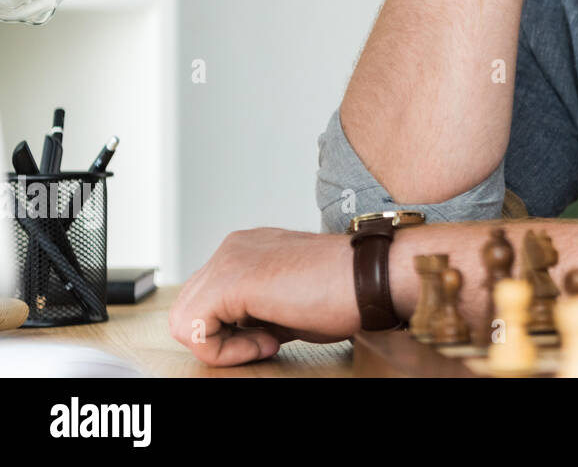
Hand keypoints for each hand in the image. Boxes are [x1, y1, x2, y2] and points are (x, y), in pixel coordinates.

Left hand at [169, 228, 358, 366]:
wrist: (372, 278)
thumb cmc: (345, 291)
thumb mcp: (287, 303)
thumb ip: (257, 311)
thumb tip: (240, 334)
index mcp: (246, 249)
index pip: (207, 300)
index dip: (231, 331)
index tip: (271, 336)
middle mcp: (233, 248)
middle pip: (188, 308)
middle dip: (221, 337)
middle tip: (266, 342)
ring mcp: (228, 259)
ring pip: (184, 319)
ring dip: (223, 344)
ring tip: (267, 341)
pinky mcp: (230, 280)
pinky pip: (194, 329)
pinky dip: (225, 349)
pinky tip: (266, 340)